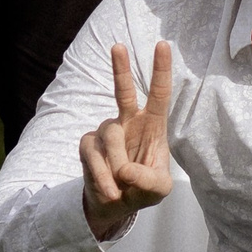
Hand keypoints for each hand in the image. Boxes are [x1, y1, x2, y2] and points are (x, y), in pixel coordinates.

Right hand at [80, 43, 174, 241]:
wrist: (114, 205)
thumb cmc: (141, 189)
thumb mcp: (158, 191)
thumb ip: (149, 181)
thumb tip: (126, 170)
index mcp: (152, 126)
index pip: (159, 94)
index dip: (161, 70)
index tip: (162, 45)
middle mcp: (129, 123)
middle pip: (124, 91)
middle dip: (121, 68)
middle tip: (118, 46)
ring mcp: (107, 131)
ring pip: (112, 138)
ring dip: (117, 167)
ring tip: (121, 186)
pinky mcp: (88, 144)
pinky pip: (94, 155)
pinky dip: (102, 177)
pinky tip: (109, 189)